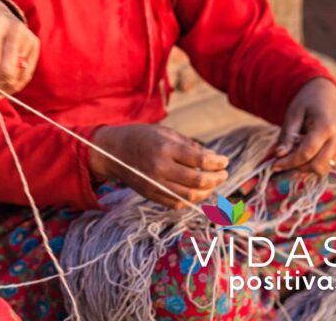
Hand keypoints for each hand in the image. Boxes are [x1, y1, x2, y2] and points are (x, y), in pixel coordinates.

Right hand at [90, 124, 228, 208]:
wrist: (112, 151)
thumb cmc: (141, 137)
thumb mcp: (165, 132)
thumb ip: (189, 145)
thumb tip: (213, 159)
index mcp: (165, 148)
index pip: (200, 160)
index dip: (217, 162)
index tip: (224, 161)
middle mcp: (160, 167)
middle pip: (198, 180)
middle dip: (217, 178)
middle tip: (223, 174)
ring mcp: (155, 183)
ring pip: (190, 195)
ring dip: (207, 191)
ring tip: (213, 183)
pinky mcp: (151, 194)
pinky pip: (177, 203)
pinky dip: (191, 200)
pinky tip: (197, 191)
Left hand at [273, 77, 335, 175]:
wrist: (326, 93)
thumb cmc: (306, 102)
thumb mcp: (293, 115)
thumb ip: (287, 136)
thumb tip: (279, 155)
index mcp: (325, 127)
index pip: (306, 154)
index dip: (289, 162)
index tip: (274, 165)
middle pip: (318, 166)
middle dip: (298, 167)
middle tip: (282, 160)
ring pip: (325, 169)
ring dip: (306, 167)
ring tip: (293, 154)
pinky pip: (329, 164)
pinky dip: (314, 163)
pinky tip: (303, 153)